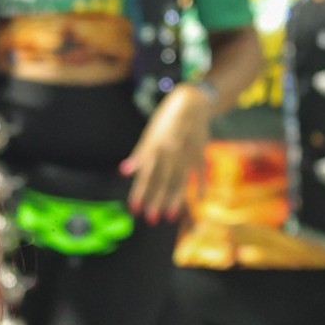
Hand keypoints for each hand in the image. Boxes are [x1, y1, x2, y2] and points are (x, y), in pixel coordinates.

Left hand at [119, 84, 212, 219]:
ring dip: (174, 200)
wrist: (191, 104)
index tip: (134, 209)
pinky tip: (197, 202)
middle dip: (155, 201)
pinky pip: (200, 175)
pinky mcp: (201, 154)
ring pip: (180, 182)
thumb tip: (124, 172)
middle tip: (151, 219)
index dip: (139, 193)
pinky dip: (199, 188)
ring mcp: (187, 155)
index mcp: (155, 148)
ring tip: (169, 216)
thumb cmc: (165, 121)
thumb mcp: (149, 135)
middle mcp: (170, 153)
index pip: (145, 175)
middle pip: (162, 182)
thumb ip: (139, 155)